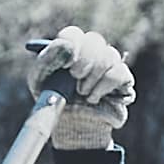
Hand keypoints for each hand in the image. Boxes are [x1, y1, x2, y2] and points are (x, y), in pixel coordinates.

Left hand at [27, 24, 133, 144]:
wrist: (73, 130)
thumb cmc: (56, 102)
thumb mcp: (40, 81)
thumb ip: (48, 60)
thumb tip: (68, 48)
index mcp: (71, 50)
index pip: (74, 34)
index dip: (72, 43)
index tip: (66, 62)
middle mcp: (92, 54)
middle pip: (95, 40)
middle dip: (84, 60)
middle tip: (75, 76)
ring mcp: (110, 66)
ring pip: (109, 55)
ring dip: (93, 77)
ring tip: (82, 93)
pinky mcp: (124, 82)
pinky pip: (119, 73)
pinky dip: (104, 86)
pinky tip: (94, 98)